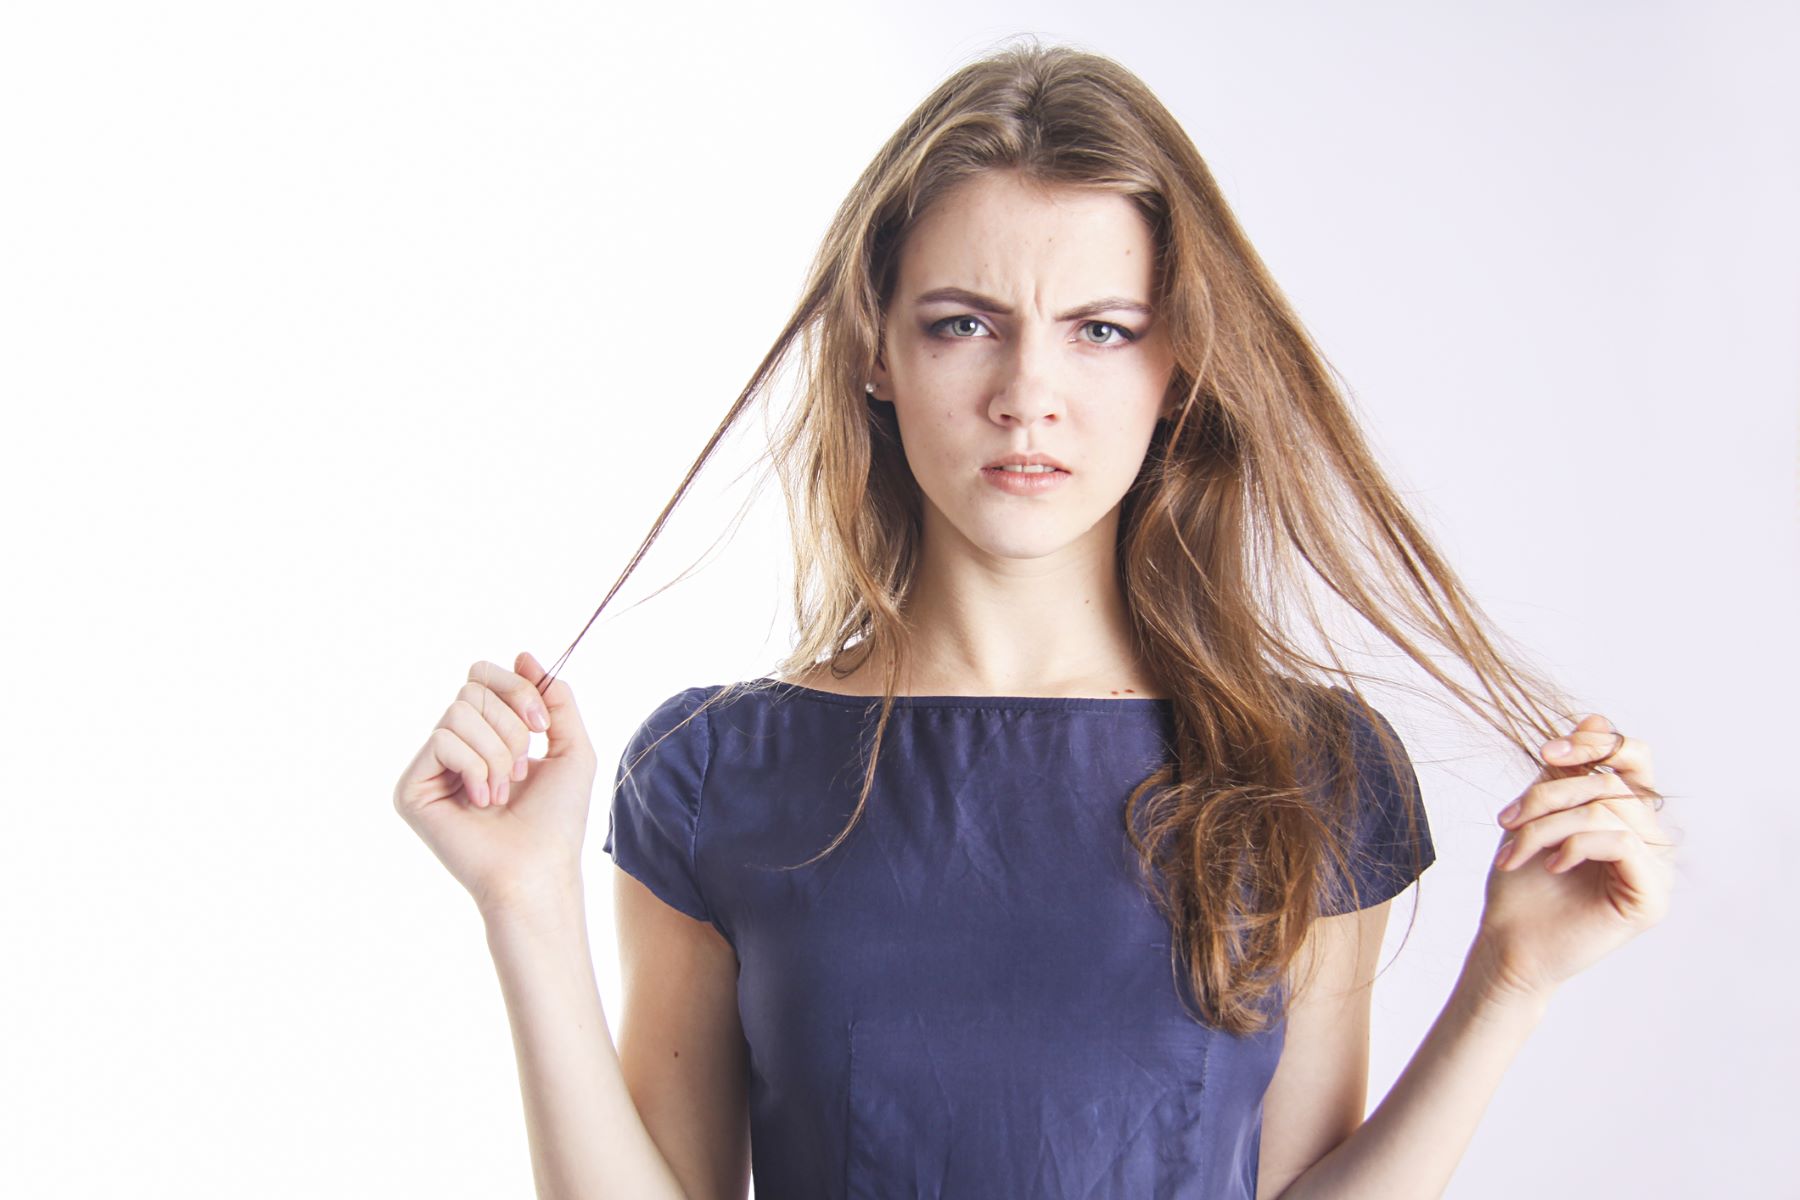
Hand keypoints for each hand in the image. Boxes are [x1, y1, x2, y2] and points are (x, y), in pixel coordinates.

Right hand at [393, 650, 599, 914]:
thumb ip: (554, 698)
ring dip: (497, 753)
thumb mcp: (571, 747)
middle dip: (511, 726)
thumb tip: (521, 654)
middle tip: (523, 771)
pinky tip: (481, 802)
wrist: (538, 868)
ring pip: (458, 712)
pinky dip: (474, 767)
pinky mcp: (410, 789)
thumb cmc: (557, 820)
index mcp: (485, 735)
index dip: (514, 688)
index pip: (482, 676)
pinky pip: (441, 740)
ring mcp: (429, 768)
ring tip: (503, 793)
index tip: (541, 723)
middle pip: (472, 688)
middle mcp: (453, 747)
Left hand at [1475, 713, 1675, 1001]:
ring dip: (1548, 825)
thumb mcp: (1536, 811)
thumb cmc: (1520, 880)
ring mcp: (1656, 869)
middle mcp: (1650, 838)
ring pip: (1609, 810)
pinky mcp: (1652, 897)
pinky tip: (1549, 864)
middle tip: (1508, 819)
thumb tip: (1596, 716)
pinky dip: (1575, 845)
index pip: (1634, 757)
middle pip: (1613, 782)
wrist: (1508, 941)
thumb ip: (1566, 771)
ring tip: (1514, 850)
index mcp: (1626, 813)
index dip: (1596, 743)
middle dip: (1550, 794)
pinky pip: (1621, 843)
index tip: (1546, 753)